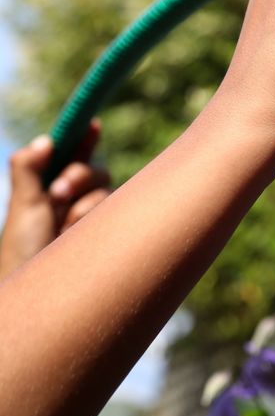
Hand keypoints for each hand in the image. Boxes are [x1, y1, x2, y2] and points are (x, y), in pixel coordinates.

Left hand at [0, 122, 109, 278]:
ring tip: (63, 226)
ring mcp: (90, 220)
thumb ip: (29, 168)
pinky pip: (113, 212)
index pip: (71, 156)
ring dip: (82, 204)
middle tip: (58, 193)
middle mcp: (71, 202)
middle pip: (93, 169)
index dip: (82, 138)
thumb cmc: (21, 251)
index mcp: (48, 190)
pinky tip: (77, 234)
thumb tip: (46, 139)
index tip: (91, 123)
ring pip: (104, 190)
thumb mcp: (22, 205)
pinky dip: (92, 217)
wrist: (38, 292)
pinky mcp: (105, 235)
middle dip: (79, 175)